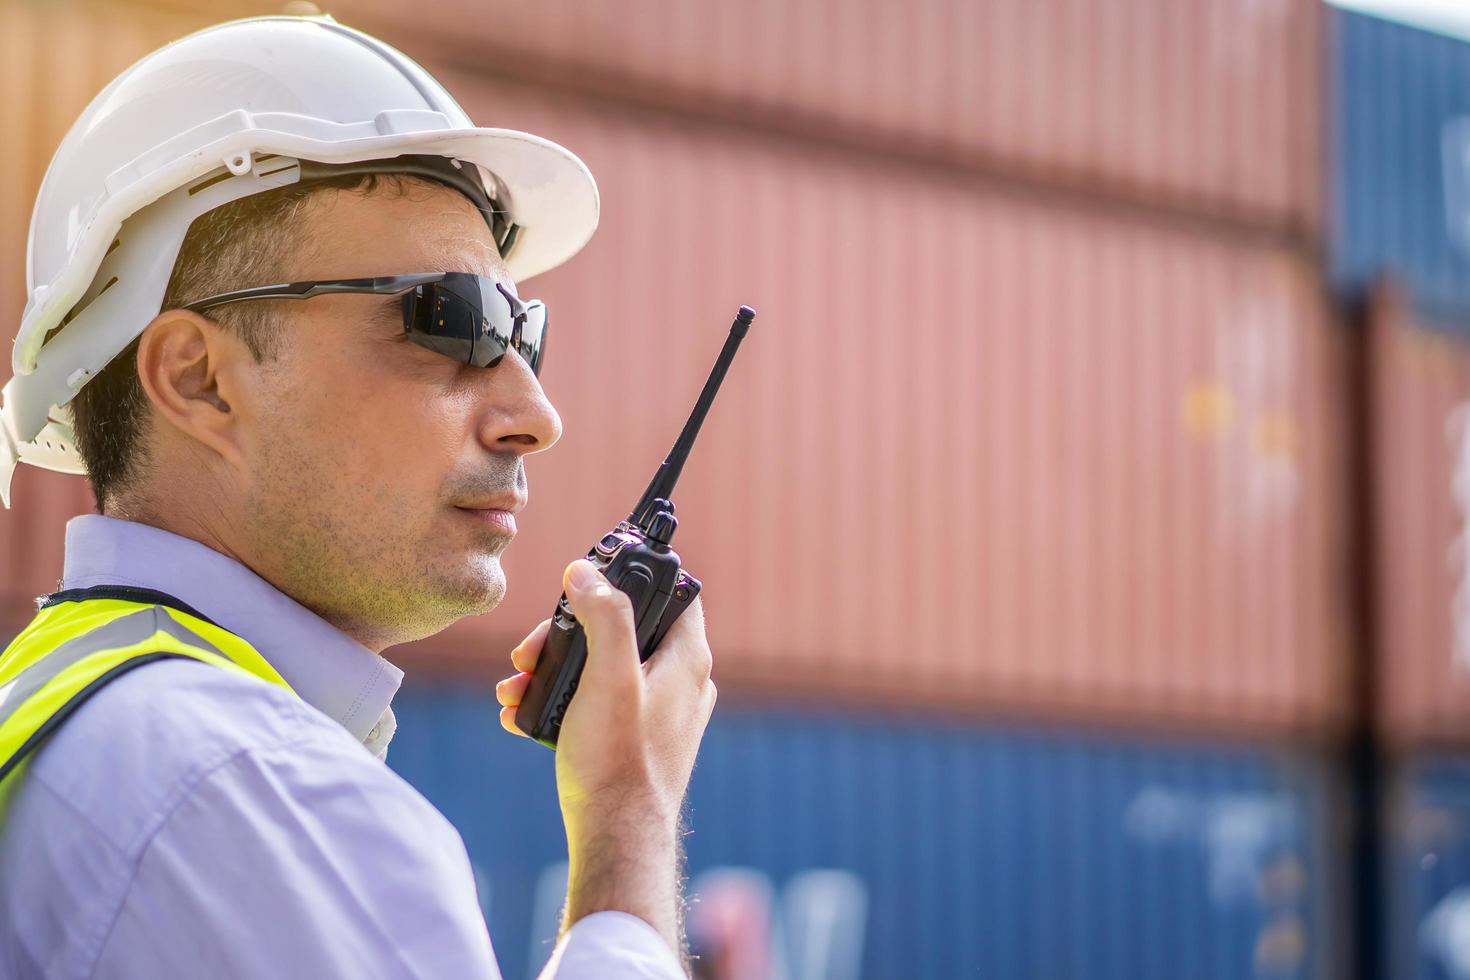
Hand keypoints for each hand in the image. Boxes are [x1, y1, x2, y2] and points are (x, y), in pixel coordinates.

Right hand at [495, 558, 716, 953]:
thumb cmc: (618, 760)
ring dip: (554, 669)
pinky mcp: (635, 740)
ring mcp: (658, 713)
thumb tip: (586, 571)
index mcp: (687, 659)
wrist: (616, 840)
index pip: (674, 591)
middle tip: (529, 651)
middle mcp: (680, 682)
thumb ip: (604, 616)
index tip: (589, 579)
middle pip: (624, 629)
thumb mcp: (608, 676)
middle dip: (568, 634)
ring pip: (604, 667)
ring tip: (515, 687)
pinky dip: (562, 701)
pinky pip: (597, 703)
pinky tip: (523, 713)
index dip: (632, 577)